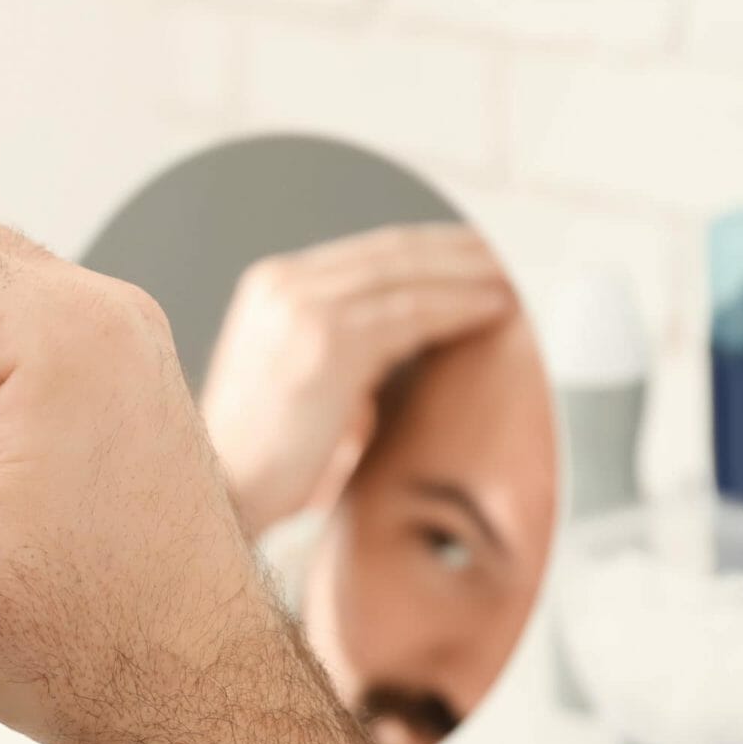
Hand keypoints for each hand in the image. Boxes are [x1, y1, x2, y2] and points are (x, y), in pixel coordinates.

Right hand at [201, 223, 512, 535]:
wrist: (224, 493)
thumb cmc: (267, 456)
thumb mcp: (304, 377)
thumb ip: (348, 344)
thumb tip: (417, 332)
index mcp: (272, 287)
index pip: (370, 252)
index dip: (434, 250)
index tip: (481, 256)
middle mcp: (283, 284)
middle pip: (394, 252)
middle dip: (460, 252)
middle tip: (512, 258)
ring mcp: (303, 308)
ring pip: (409, 275)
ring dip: (472, 275)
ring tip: (517, 282)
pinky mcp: (327, 340)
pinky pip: (411, 313)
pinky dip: (459, 308)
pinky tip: (496, 309)